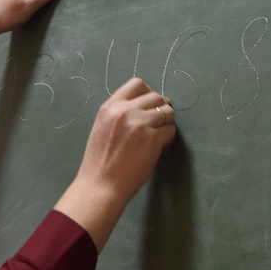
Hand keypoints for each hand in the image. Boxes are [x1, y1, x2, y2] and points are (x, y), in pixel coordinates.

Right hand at [54, 78, 176, 251]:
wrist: (100, 185)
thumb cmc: (100, 161)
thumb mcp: (102, 127)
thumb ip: (119, 113)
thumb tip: (144, 106)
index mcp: (110, 106)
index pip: (137, 84)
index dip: (148, 93)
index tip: (149, 105)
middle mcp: (125, 111)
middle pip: (156, 96)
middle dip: (160, 108)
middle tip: (158, 123)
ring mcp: (140, 125)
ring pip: (167, 112)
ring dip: (167, 122)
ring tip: (158, 135)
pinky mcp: (152, 140)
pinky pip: (170, 131)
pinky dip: (168, 138)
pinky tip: (158, 147)